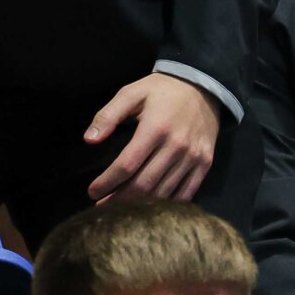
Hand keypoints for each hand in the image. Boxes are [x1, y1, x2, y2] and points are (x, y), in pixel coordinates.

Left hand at [86, 73, 219, 203]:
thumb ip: (108, 116)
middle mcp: (176, 146)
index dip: (107, 182)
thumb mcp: (131, 93)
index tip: (92, 192)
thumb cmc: (162, 90)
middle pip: (144, 184)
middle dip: (119, 199)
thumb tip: (89, 140)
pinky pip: (186, 194)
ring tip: (121, 208)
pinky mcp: (205, 163)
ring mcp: (193, 157)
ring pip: (163, 192)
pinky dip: (167, 204)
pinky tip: (151, 207)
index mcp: (155, 128)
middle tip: (103, 206)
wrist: (203, 86)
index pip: (127, 165)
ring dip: (140, 205)